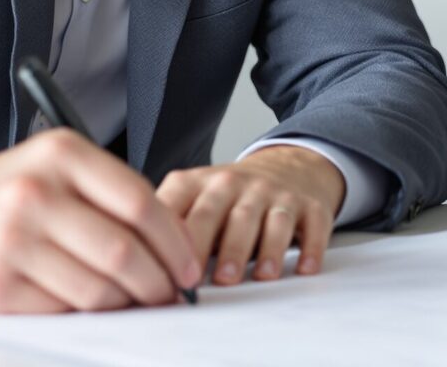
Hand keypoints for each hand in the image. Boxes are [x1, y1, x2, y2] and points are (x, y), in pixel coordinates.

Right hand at [0, 129, 201, 313]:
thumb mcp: (51, 167)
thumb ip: (108, 194)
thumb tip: (172, 244)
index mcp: (60, 154)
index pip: (141, 203)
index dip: (176, 241)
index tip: (190, 264)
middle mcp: (35, 193)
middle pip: (124, 252)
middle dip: (160, 281)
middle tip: (171, 293)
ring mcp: (12, 241)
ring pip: (98, 289)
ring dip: (128, 304)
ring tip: (135, 302)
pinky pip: (63, 310)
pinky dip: (86, 314)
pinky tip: (90, 305)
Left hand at [156, 146, 343, 285]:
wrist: (291, 166)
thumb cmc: (232, 196)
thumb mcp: (195, 196)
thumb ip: (169, 224)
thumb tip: (133, 268)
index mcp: (202, 183)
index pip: (181, 205)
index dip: (170, 238)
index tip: (161, 269)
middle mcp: (239, 185)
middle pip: (224, 213)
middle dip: (217, 246)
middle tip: (209, 280)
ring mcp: (277, 194)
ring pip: (270, 220)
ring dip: (265, 249)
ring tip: (260, 276)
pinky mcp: (310, 206)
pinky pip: (313, 226)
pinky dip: (311, 247)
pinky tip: (305, 268)